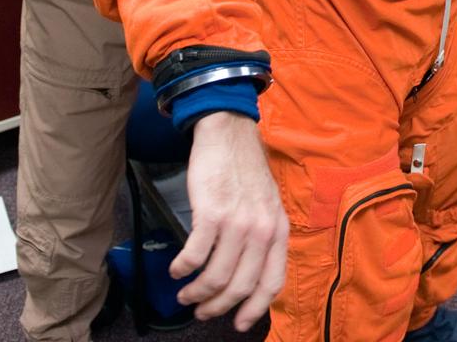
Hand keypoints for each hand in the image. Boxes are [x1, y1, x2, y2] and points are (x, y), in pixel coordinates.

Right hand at [172, 112, 288, 330]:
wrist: (230, 134)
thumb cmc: (245, 172)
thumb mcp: (267, 206)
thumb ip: (262, 238)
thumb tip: (248, 274)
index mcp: (278, 231)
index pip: (272, 282)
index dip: (255, 309)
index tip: (239, 323)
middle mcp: (262, 230)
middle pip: (240, 286)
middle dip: (217, 306)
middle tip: (201, 310)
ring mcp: (238, 222)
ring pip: (216, 277)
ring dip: (196, 292)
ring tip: (184, 292)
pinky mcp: (212, 213)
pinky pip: (195, 255)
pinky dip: (183, 268)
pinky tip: (177, 269)